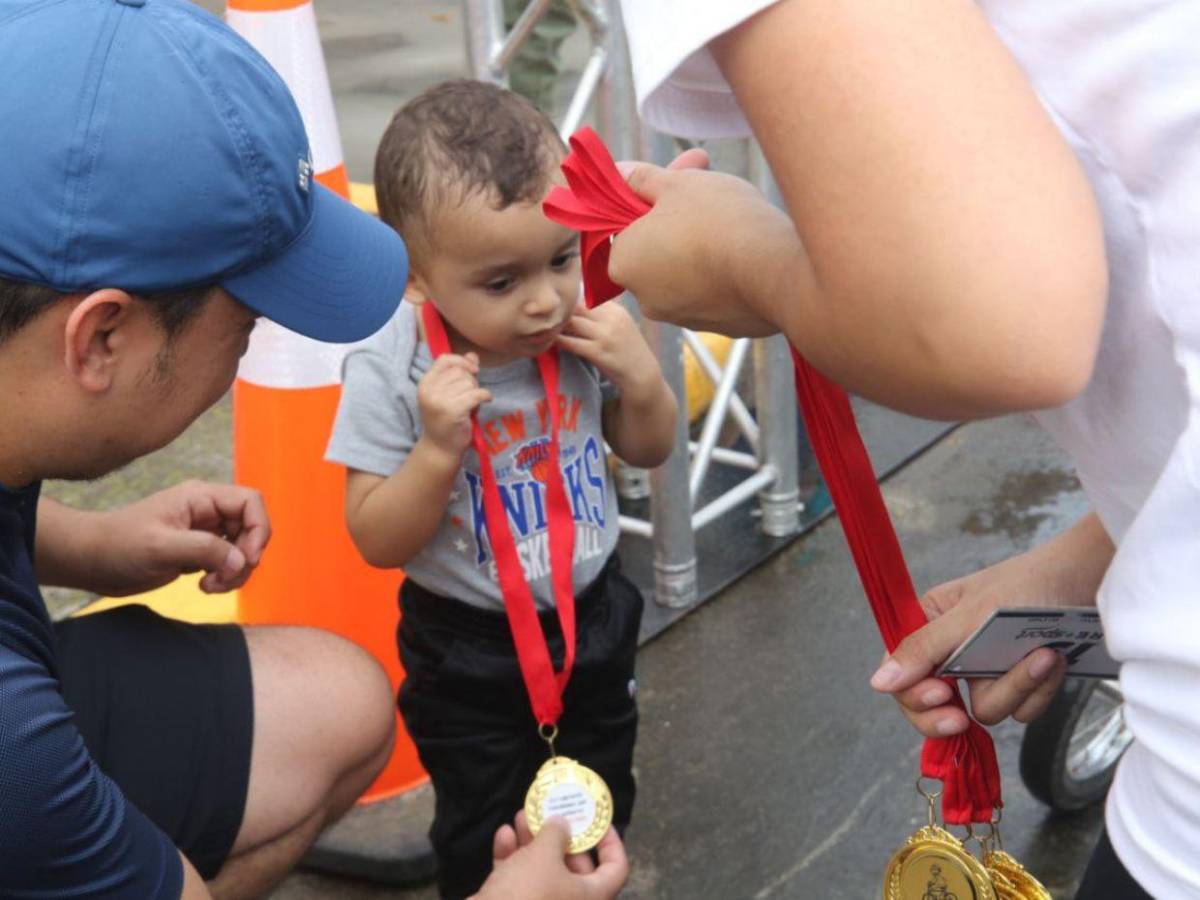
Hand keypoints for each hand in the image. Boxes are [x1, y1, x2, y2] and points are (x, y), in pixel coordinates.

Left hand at [84, 481, 269, 595]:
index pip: (250, 502)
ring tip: (209, 586)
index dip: (258, 529)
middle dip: (245, 557)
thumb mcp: (160, 546)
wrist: (90, 561)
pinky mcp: (198, 552)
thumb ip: (204, 549)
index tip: (246, 559)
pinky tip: (204, 586)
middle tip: (223, 579)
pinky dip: (225, 577)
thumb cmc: (118, 545)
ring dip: (236, 572)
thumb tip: (241, 561)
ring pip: (242, 548)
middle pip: (251, 528)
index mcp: (200, 498)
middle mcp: (207, 511)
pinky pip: (228, 562)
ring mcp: (204, 532)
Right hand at [416, 352, 491, 458]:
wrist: (441, 448)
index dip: (461, 361)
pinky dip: (485, 396)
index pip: (444, 360)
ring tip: (470, 404)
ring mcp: (440, 401)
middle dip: (470, 381)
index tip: (473, 370)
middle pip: (460, 371)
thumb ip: (459, 372)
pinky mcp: (454, 411)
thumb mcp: (448, 393)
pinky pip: (477, 393)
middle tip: (468, 396)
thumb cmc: (445, 420)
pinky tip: (486, 401)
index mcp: (425, 384)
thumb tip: (472, 355)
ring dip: (476, 391)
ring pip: (469, 383)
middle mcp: (429, 390)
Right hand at [472, 813, 627, 899]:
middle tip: (550, 812)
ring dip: (532, 842)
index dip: (611, 841)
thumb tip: (562, 824)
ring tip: (520, 815)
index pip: (616, 868)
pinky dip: (514, 860)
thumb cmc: (527, 892)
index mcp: (592, 897)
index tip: (598, 820)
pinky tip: (503, 836)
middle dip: (559, 835)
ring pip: (545, 871)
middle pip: (575, 866)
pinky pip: (522, 882)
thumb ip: (557, 833)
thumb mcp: (544, 854)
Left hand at [556, 302, 659, 398]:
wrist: (642, 374)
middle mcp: (611, 319)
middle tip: (546, 315)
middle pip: (577, 306)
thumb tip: (579, 304)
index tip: (557, 304)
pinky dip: (558, 340)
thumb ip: (604, 313)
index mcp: (616, 310)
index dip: (570, 299)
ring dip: (557, 325)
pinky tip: (550, 341)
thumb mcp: (622, 324)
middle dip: (561, 310)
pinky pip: (571, 343)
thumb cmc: (629, 350)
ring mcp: (605, 336)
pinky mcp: (598, 352)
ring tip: (544, 327)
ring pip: (572, 322)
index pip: (587, 296)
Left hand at [609, 150, 798, 337]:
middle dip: (677, 220)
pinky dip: (725, 272)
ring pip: (687, 272)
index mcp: (624, 265)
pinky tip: (747, 250)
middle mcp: (646, 300)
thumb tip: (622, 173)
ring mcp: (684, 318)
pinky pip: (716, 292)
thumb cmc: (717, 220)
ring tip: (733, 217)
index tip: (676, 183)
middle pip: (657, 251)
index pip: (627, 230)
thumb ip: (641, 179)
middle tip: (707, 188)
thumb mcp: (675, 184)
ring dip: (702, 246)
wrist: (773, 269)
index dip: (650, 201)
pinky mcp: (719, 328)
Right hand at [870, 514, 1113, 736]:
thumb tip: (878, 683)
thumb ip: (923, 651)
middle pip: (935, 704)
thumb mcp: (970, 617)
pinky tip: (1055, 661)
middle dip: (956, 710)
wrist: (1091, 582)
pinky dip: (1040, 690)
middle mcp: (954, 650)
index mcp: (930, 624)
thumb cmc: (1028, 585)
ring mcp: (988, 669)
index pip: (903, 674)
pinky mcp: (1022, 683)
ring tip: (1043, 655)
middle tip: (962, 718)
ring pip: (986, 709)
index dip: (914, 695)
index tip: (940, 698)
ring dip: (1017, 686)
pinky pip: (1021, 710)